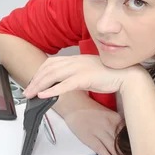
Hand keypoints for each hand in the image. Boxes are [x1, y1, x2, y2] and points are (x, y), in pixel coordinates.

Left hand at [23, 55, 143, 98]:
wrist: (127, 76)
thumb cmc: (111, 75)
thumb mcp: (90, 72)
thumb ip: (77, 74)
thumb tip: (66, 82)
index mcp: (77, 59)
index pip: (52, 63)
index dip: (40, 72)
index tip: (33, 81)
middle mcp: (76, 62)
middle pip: (49, 69)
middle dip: (35, 80)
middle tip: (27, 91)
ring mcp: (80, 69)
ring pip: (53, 75)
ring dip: (39, 85)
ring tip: (31, 94)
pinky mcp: (85, 78)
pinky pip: (64, 85)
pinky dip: (52, 90)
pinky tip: (44, 95)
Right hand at [63, 96, 134, 154]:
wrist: (74, 105)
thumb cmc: (90, 109)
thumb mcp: (107, 113)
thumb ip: (117, 123)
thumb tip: (127, 135)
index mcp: (115, 118)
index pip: (129, 134)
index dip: (136, 146)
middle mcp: (109, 125)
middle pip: (122, 144)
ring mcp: (99, 132)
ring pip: (114, 149)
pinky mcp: (90, 138)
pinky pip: (101, 150)